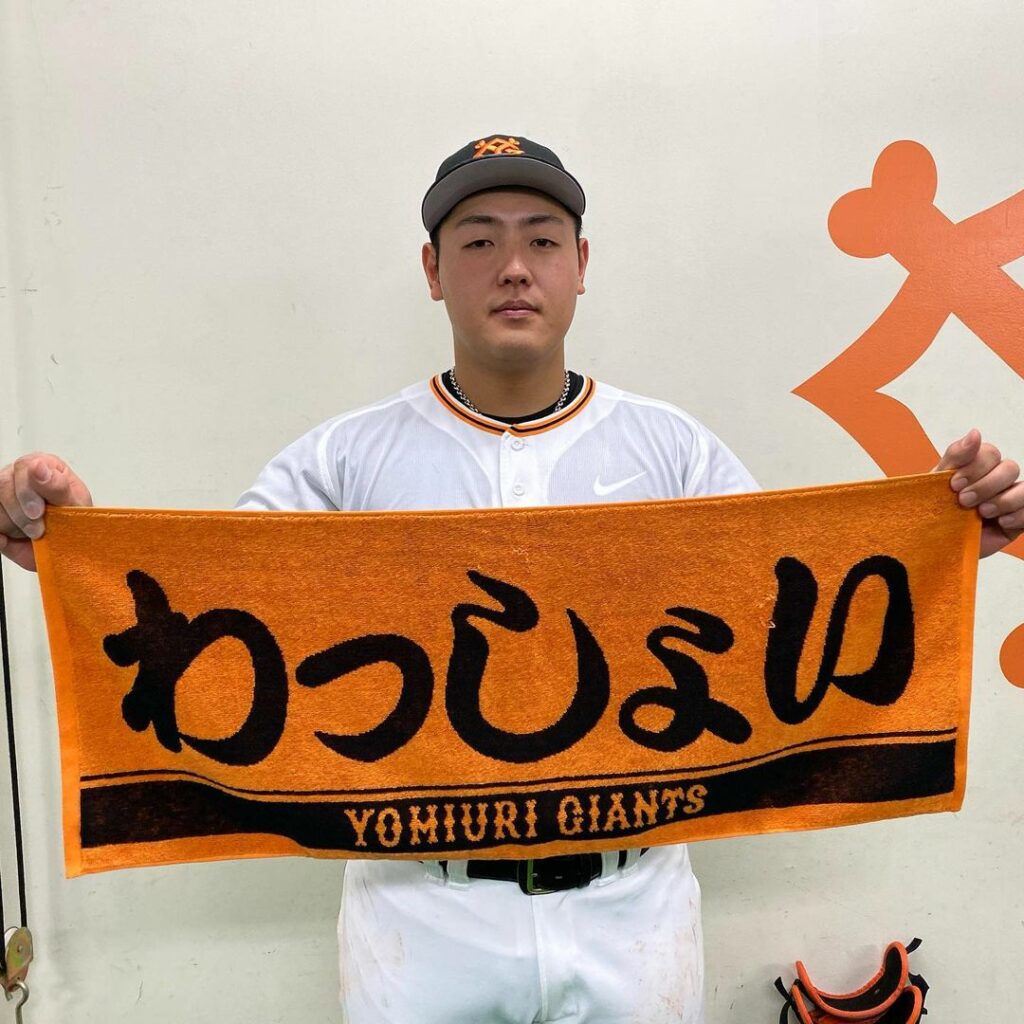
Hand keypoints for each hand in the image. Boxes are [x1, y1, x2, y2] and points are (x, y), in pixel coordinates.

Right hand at [0, 453, 92, 571]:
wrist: (67, 543)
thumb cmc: (74, 520)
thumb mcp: (74, 505)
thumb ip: (57, 485)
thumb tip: (39, 466)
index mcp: (43, 466)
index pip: (24, 467)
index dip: (28, 492)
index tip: (38, 513)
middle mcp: (19, 475)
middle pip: (3, 486)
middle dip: (22, 515)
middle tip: (38, 530)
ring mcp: (4, 493)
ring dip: (14, 526)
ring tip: (34, 532)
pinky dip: (3, 537)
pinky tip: (19, 538)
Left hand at [935, 429, 1022, 557]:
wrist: (932, 543)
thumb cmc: (933, 509)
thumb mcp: (937, 481)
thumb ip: (956, 456)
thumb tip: (975, 432)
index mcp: (977, 466)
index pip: (990, 452)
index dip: (974, 466)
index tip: (953, 484)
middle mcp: (997, 479)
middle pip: (1009, 468)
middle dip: (986, 484)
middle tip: (964, 501)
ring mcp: (1010, 499)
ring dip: (1003, 500)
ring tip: (982, 513)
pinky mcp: (1018, 520)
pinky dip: (1018, 514)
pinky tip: (1000, 522)